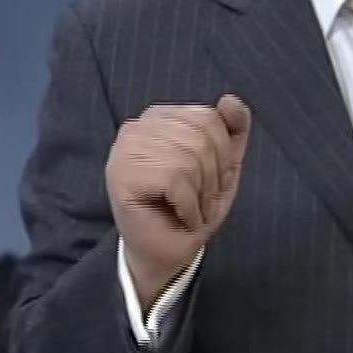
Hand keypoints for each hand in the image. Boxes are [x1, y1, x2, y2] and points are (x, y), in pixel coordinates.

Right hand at [106, 95, 251, 309]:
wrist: (166, 253)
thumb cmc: (190, 208)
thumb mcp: (222, 165)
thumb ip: (231, 130)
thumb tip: (231, 99)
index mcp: (160, 117)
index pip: (208, 118)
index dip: (222, 155)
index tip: (211, 182)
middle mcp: (137, 126)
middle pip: (200, 138)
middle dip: (213, 178)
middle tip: (202, 202)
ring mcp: (125, 150)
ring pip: (187, 159)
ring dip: (200, 196)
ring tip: (191, 210)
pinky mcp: (121, 175)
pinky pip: (174, 179)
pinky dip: (188, 206)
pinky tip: (181, 216)